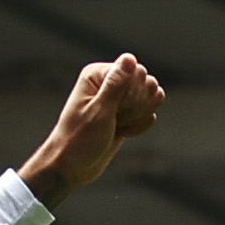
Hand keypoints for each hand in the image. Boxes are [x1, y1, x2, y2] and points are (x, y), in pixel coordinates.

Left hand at [19, 53, 166, 198]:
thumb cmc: (79, 140)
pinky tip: (124, 132)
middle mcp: (110, 81)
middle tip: (116, 120)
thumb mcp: (99, 112)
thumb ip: (116, 84)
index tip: (116, 111)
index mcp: (98, 74)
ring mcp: (119, 96)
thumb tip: (129, 58)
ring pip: (151, 94)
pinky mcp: (126, 111)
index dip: (132, 94)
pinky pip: (149, 110)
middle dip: (137, 105)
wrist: (72, 167)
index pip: (136, 71)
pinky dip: (140, 125)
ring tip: (120, 126)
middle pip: (146, 81)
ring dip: (140, 115)